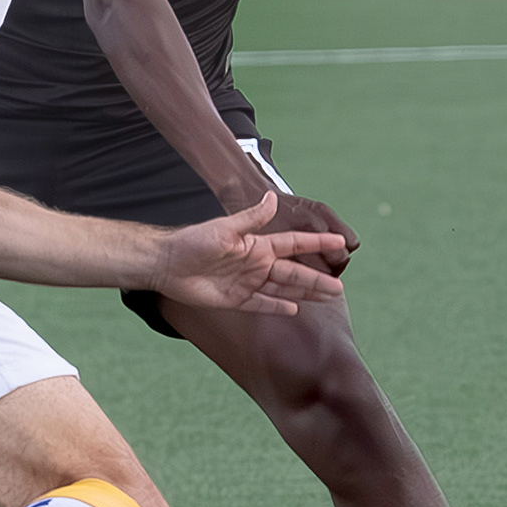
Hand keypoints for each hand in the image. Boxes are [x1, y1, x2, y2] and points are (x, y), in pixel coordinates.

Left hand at [151, 193, 349, 315]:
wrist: (167, 264)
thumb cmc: (193, 242)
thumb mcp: (225, 229)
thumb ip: (252, 218)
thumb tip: (272, 196)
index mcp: (257, 246)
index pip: (294, 245)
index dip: (316, 244)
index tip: (339, 243)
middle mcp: (256, 264)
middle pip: (294, 273)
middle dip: (316, 279)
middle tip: (339, 288)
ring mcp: (247, 283)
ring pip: (283, 290)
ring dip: (305, 293)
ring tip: (327, 297)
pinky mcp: (235, 300)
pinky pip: (262, 305)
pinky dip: (278, 307)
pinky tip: (296, 309)